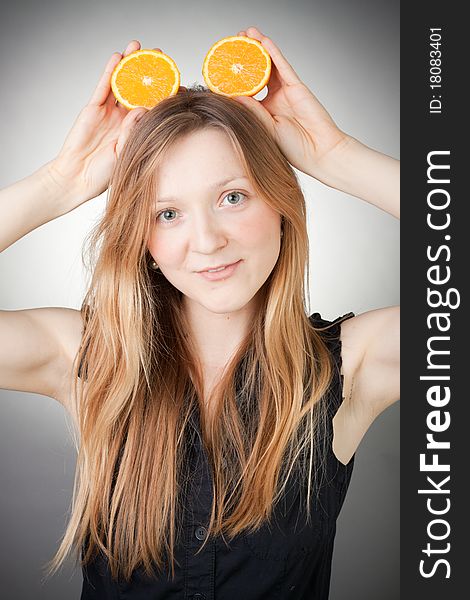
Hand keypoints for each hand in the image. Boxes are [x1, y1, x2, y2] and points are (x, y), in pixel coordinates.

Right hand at [47, 40, 150, 207]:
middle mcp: (124, 117)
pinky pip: (103, 86)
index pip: (153, 107)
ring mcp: (109, 111)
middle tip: (160, 55)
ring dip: (129, 64)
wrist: (78, 177)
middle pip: (139, 89)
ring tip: (138, 47)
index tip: (178, 81)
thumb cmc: (104, 173)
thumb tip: (143, 108)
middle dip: (149, 71)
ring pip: (121, 83)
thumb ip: (134, 130)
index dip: (163, 93)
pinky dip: (110, 71)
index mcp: (137, 130)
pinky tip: (118, 57)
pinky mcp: (93, 108)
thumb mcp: (126, 152)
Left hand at [233, 27, 350, 184]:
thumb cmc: (294, 149)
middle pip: (257, 74)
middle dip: (245, 58)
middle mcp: (273, 100)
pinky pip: (283, 66)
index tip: (221, 69)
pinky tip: (264, 41)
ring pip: (269, 66)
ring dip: (258, 49)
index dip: (235, 79)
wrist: (319, 152)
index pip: (246, 92)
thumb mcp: (266, 130)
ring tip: (245, 34)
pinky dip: (273, 53)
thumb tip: (234, 96)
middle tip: (233, 44)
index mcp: (263, 114)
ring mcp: (285, 92)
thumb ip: (252, 111)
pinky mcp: (297, 87)